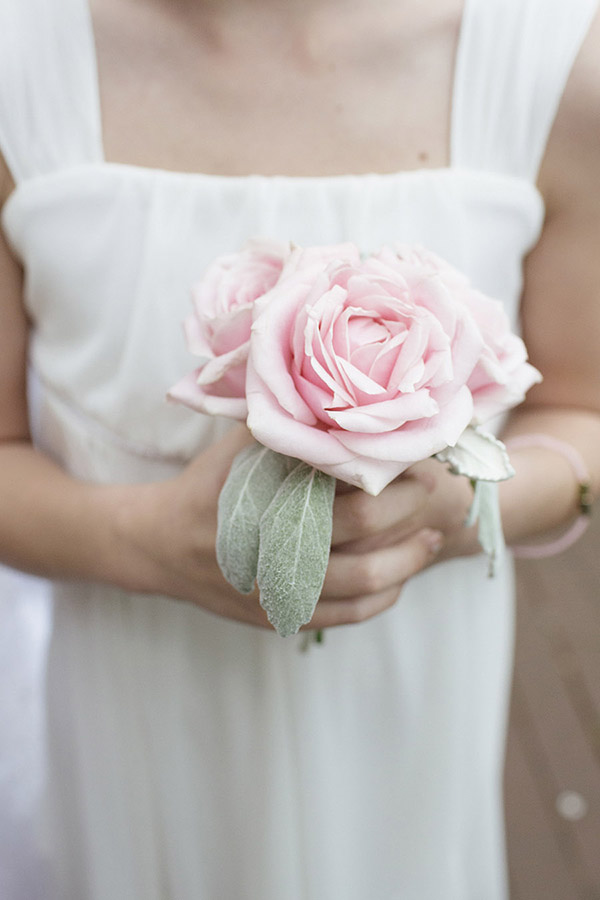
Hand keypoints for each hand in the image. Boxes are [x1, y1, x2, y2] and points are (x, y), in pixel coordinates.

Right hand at [119, 436, 464, 630]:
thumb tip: (342, 398)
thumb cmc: (206, 487)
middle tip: (434, 489)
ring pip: (365, 588)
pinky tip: (399, 577)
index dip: (398, 483)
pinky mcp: (282, 618)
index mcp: (273, 513)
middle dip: (410, 514)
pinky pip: (347, 616)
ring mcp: (283, 596)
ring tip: (432, 537)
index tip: (421, 459)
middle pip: (368, 544)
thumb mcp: (239, 449)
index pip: (355, 503)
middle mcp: (281, 560)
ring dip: (408, 562)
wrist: (159, 546)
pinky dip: (381, 598)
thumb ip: (287, 429)